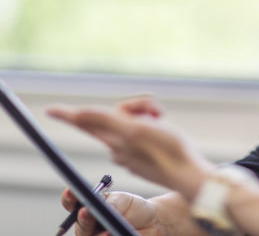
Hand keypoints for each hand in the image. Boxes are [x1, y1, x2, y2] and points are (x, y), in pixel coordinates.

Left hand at [48, 97, 214, 199]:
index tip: (50, 110)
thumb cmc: (168, 150)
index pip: (86, 121)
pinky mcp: (142, 154)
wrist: (188, 172)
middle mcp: (117, 145)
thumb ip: (107, 120)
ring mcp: (130, 150)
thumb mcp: (136, 129)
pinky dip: (154, 125)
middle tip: (158, 112)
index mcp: (114, 138)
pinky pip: (142, 132)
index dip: (68, 114)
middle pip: (117, 114)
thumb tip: (79, 114)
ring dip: (147, 114)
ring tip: (164, 122)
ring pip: (132, 120)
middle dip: (137, 106)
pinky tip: (165, 132)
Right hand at [61, 188, 164, 235]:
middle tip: (86, 212)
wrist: (150, 223)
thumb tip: (106, 209)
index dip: (69, 197)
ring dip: (98, 235)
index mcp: (88, 208)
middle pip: (81, 227)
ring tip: (107, 233)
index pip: (72, 203)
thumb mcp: (123, 200)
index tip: (71, 191)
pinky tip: (116, 235)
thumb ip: (112, 204)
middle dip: (84, 219)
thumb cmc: (131, 208)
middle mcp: (87, 226)